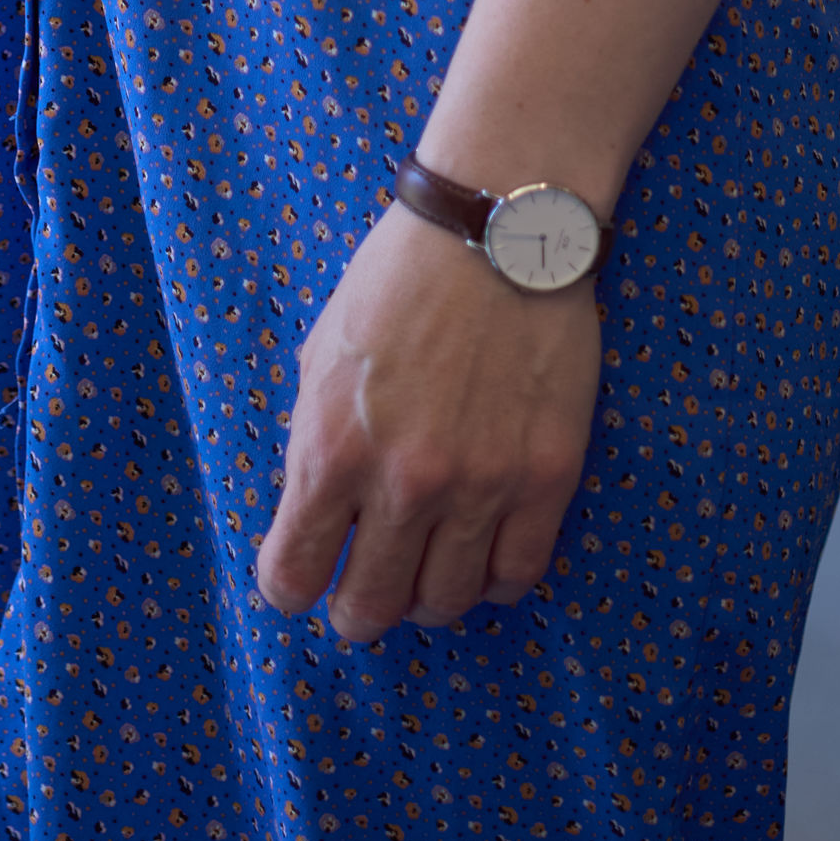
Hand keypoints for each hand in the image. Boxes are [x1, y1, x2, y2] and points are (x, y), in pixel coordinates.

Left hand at [256, 203, 599, 640]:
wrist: (498, 228)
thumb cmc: (399, 280)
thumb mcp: (323, 356)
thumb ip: (314, 442)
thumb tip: (313, 515)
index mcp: (332, 448)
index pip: (293, 576)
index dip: (293, 588)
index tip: (303, 582)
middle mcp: (403, 481)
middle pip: (371, 608)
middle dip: (358, 612)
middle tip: (364, 596)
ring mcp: (481, 485)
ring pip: (446, 603)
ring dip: (428, 599)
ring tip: (427, 571)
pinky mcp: (546, 477)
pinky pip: (518, 575)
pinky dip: (495, 579)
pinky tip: (483, 551)